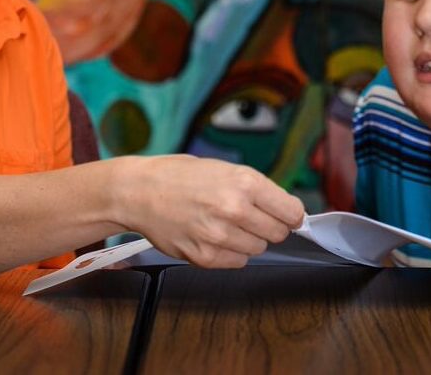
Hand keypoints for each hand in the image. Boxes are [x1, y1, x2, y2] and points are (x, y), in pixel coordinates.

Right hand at [114, 155, 304, 267]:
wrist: (139, 192)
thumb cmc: (179, 175)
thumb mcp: (223, 168)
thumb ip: (255, 189)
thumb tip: (285, 210)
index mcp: (244, 182)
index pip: (291, 211)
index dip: (291, 214)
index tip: (287, 214)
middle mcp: (235, 209)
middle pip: (278, 233)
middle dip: (269, 225)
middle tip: (250, 216)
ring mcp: (220, 236)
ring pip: (258, 248)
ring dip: (248, 238)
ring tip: (224, 222)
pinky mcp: (205, 257)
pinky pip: (237, 261)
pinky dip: (231, 252)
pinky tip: (213, 235)